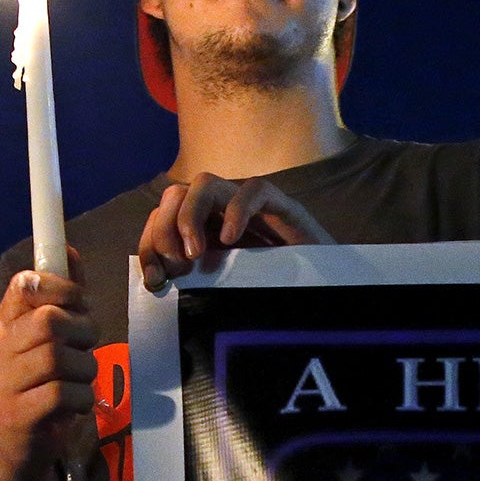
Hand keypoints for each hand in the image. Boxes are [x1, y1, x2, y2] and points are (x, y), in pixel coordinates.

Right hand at [0, 247, 96, 480]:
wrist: (18, 454)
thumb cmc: (39, 391)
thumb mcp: (49, 343)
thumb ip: (61, 300)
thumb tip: (70, 252)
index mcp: (4, 326)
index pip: (25, 285)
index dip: (61, 287)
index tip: (78, 304)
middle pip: (49, 320)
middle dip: (82, 331)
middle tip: (86, 347)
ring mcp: (4, 383)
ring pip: (58, 356)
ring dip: (85, 369)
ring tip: (80, 382)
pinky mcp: (18, 414)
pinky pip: (61, 393)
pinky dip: (80, 398)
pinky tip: (75, 405)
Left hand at [139, 173, 332, 292]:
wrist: (330, 297)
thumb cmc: (276, 298)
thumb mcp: (224, 294)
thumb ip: (195, 285)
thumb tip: (155, 284)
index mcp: (205, 233)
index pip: (160, 220)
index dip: (149, 245)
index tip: (154, 280)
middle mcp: (222, 214)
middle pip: (175, 194)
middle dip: (164, 228)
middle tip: (179, 266)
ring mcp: (251, 208)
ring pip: (205, 182)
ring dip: (190, 215)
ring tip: (197, 253)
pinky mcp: (282, 208)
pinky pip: (253, 190)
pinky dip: (236, 210)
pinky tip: (231, 239)